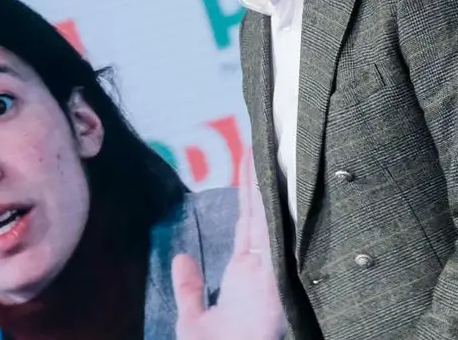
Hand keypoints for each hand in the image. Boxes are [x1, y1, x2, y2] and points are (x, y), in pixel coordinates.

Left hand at [173, 147, 285, 339]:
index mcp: (243, 273)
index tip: (250, 162)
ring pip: (270, 220)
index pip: (247, 223)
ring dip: (268, 187)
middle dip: (261, 179)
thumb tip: (182, 256)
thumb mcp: (193, 317)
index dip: (248, 193)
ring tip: (267, 149)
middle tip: (262, 140)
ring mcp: (269, 272)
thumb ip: (189, 287)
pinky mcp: (274, 283)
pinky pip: (274, 242)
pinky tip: (275, 187)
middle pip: (262, 213)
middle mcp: (261, 267)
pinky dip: (274, 215)